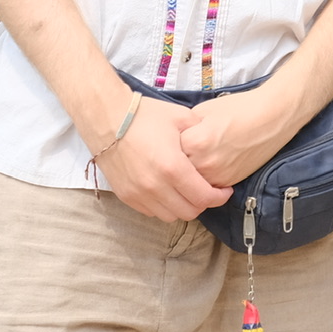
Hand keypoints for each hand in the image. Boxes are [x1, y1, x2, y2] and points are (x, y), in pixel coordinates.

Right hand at [91, 91, 231, 220]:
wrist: (107, 119)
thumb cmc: (145, 116)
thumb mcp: (181, 118)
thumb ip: (202, 135)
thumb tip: (215, 146)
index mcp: (172, 167)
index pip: (203, 197)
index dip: (219, 197)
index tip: (225, 190)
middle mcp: (155, 186)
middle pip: (189, 212)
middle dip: (203, 203)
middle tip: (208, 190)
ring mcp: (138, 194)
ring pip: (170, 216)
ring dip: (183, 207)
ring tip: (188, 192)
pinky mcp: (125, 196)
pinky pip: (151, 212)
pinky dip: (164, 206)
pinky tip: (168, 191)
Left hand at [177, 85, 299, 188]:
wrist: (273, 117)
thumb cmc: (241, 109)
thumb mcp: (205, 110)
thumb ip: (185, 127)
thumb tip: (173, 138)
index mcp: (195, 143)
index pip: (168, 151)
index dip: (169, 144)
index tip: (171, 139)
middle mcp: (204, 164)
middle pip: (177, 170)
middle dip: (176, 161)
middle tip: (180, 151)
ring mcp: (218, 176)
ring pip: (191, 182)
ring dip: (189, 173)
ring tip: (196, 156)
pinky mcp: (230, 182)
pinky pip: (207, 185)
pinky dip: (205, 177)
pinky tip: (210, 162)